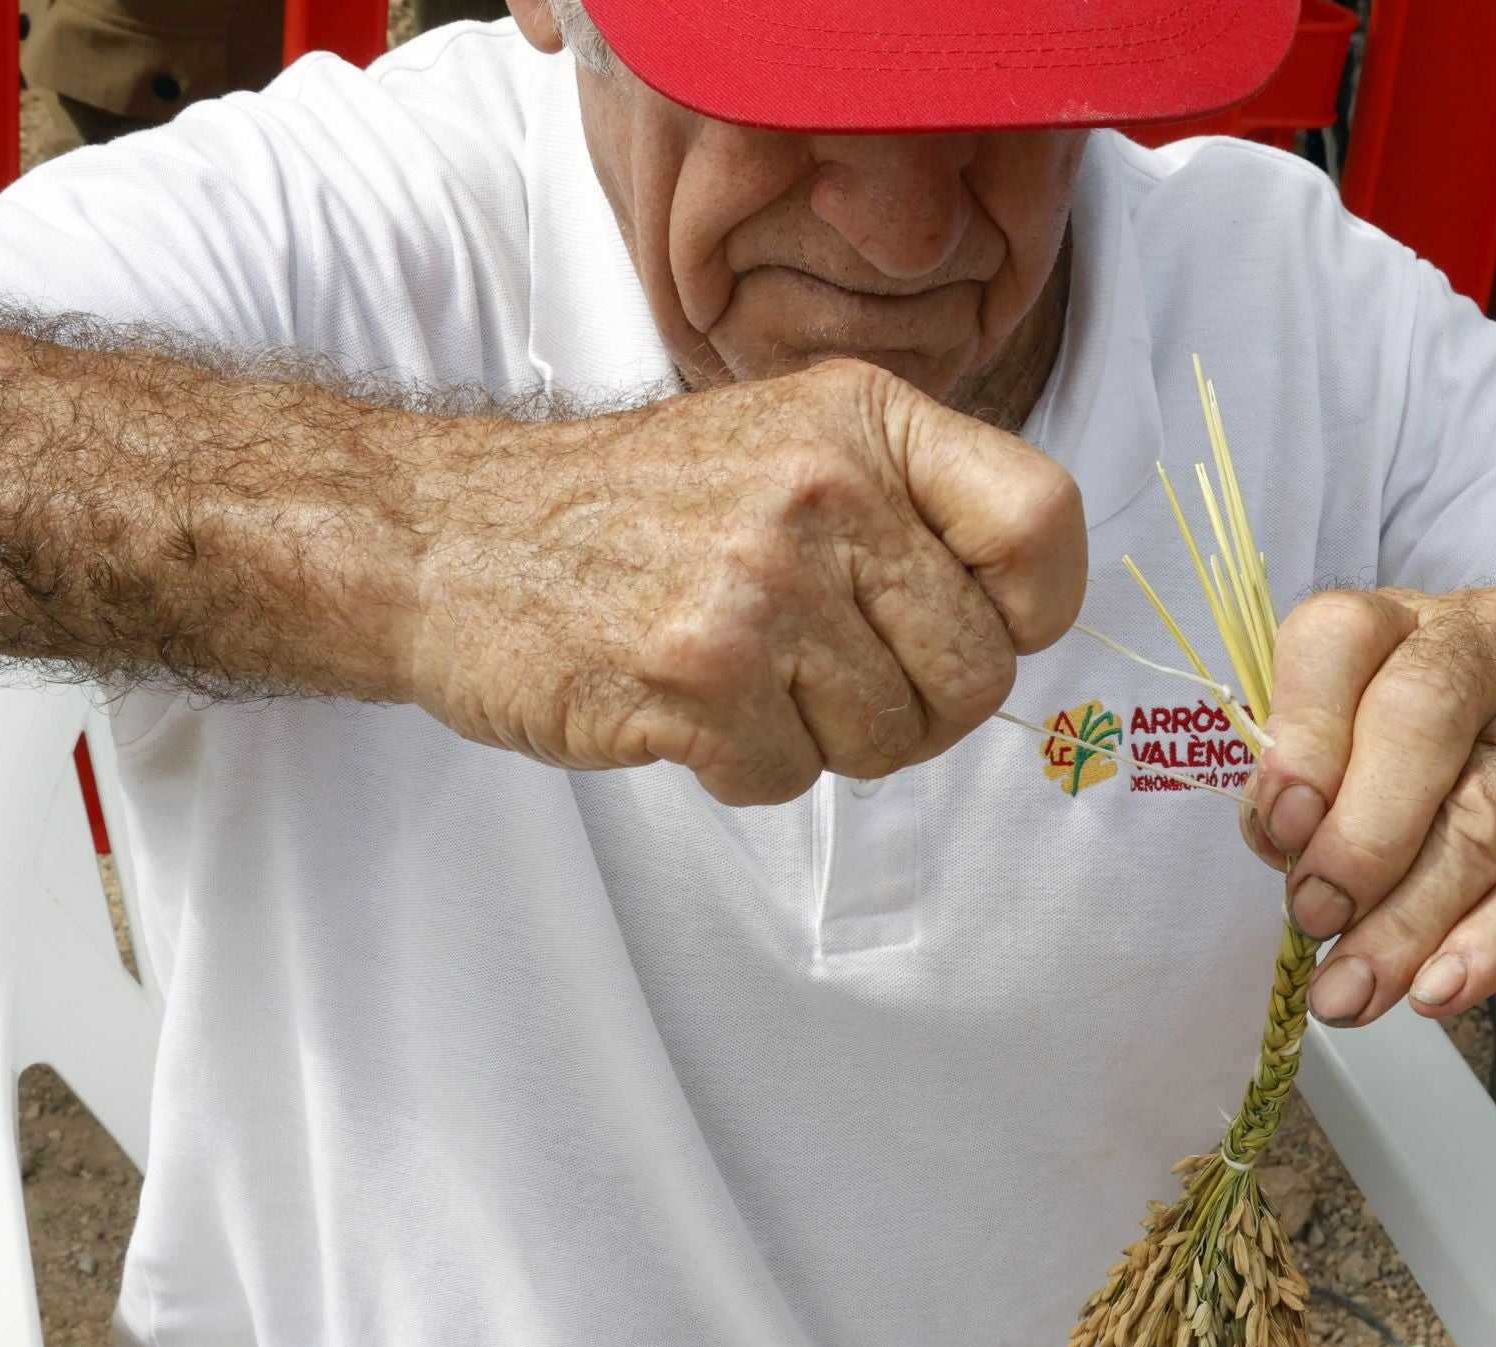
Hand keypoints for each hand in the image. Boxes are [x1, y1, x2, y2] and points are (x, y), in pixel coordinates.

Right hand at [406, 358, 1085, 804]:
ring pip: (889, 740)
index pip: (1046, 527)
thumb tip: (1018, 625)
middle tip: (828, 679)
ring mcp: (758, 584)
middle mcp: (822, 489)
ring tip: (739, 674)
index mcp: (863, 419)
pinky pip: (792, 779)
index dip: (1029, 612)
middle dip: (916, 707)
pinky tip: (684, 704)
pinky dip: (745, 767)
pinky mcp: (696, 677)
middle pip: (978, 671)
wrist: (450, 537)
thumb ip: (909, 510)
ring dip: (822, 739)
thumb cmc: (636, 512)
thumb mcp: (789, 444)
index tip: (971, 628)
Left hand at [1239, 587, 1495, 1025]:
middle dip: (1357, 839)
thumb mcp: (1355, 780)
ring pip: (1479, 816)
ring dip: (1404, 922)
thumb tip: (1278, 838)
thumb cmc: (1440, 797)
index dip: (1301, 736)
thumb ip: (1307, 795)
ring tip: (1353, 990)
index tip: (1278, 831)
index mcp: (1400, 622)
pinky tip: (1438, 989)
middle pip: (1418, 720)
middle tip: (1313, 921)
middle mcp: (1491, 637)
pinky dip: (1485, 944)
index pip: (1339, 639)